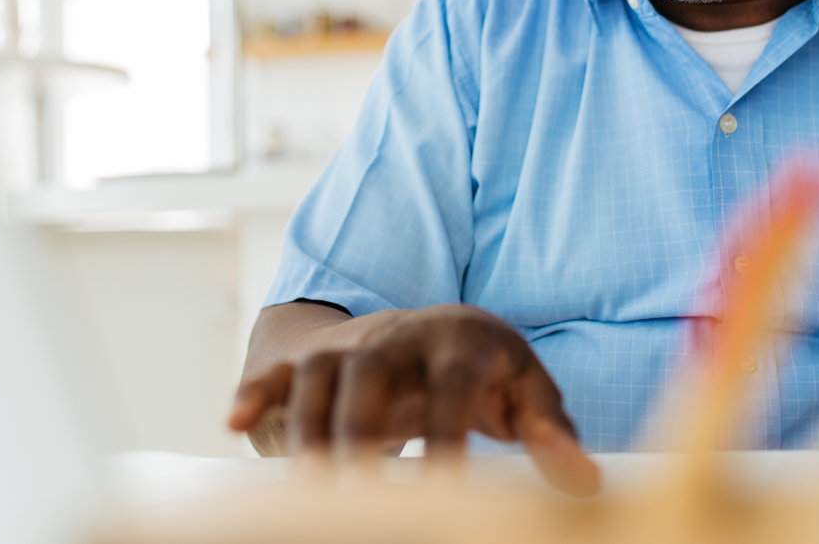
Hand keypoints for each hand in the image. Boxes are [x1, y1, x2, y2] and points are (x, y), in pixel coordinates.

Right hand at [227, 304, 599, 495]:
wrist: (436, 323)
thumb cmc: (491, 371)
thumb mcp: (529, 394)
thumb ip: (553, 435)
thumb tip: (585, 486)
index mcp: (462, 340)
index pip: (455, 384)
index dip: (449, 435)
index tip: (446, 492)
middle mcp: (400, 334)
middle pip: (372, 374)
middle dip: (360, 433)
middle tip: (358, 495)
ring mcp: (351, 342)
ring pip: (319, 377)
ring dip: (309, 431)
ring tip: (309, 490)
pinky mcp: (312, 356)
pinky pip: (278, 371)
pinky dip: (254, 393)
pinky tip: (233, 425)